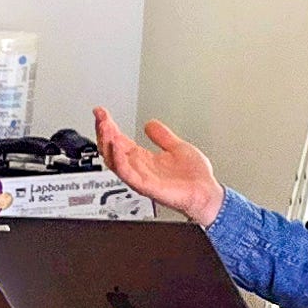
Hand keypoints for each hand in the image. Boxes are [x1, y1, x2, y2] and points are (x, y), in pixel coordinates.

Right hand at [94, 107, 225, 226]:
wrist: (207, 194)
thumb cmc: (194, 178)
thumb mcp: (177, 147)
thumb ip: (162, 136)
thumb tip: (150, 124)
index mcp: (144, 159)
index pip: (119, 141)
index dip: (109, 127)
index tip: (101, 112)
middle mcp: (139, 168)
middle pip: (112, 150)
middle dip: (104, 132)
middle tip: (100, 117)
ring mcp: (141, 177)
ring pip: (115, 161)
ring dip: (107, 143)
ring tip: (105, 127)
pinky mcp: (147, 186)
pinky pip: (128, 174)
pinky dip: (119, 160)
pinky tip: (116, 146)